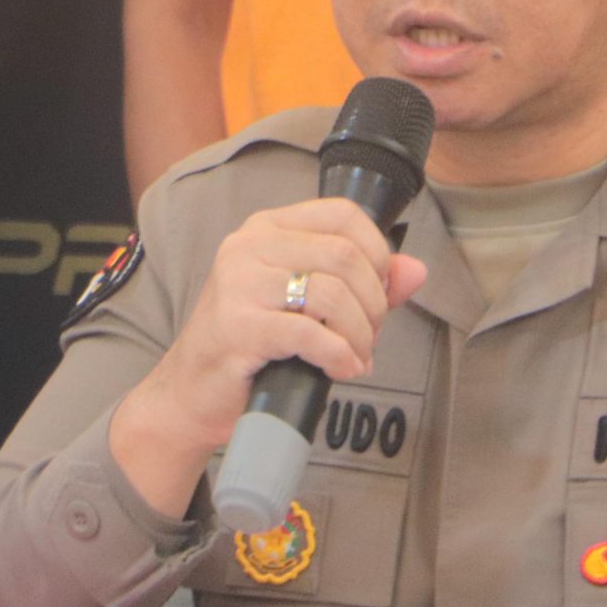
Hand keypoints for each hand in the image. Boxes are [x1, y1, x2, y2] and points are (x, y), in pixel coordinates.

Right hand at [110, 197, 427, 512]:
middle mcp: (248, 246)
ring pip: (332, 292)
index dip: (377, 252)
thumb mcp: (304, 303)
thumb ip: (360, 284)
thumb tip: (415, 271)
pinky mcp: (238, 326)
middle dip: (373, 302)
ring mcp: (239, 284)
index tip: (379, 290)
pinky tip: (342, 368)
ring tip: (356, 356)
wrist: (191, 392)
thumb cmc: (249, 344)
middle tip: (369, 334)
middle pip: (344, 255)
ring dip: (360, 333)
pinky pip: (311, 333)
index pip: (342, 214)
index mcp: (266, 229)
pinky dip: (340, 354)